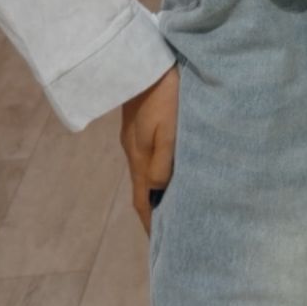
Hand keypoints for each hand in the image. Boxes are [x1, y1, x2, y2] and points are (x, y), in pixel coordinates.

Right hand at [121, 64, 178, 236]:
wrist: (144, 61)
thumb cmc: (164, 95)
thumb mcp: (169, 129)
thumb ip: (164, 161)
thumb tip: (158, 191)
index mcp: (140, 158)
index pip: (144, 201)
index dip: (151, 224)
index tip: (161, 244)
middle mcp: (134, 152)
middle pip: (142, 191)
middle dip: (153, 212)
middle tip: (169, 231)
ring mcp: (135, 138)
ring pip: (146, 174)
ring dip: (155, 192)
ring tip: (172, 205)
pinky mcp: (140, 126)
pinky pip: (148, 158)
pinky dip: (156, 173)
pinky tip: (168, 171)